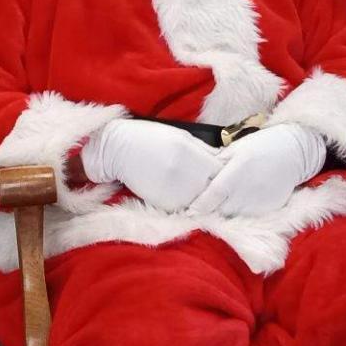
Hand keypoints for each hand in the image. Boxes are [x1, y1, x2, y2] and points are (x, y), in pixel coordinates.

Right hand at [80, 119, 221, 211]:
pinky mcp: (166, 205)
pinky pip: (187, 209)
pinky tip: (187, 199)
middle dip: (219, 188)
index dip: (225, 174)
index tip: (226, 174)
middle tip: (219, 187)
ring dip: (206, 200)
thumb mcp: (181, 137)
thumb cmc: (150, 139)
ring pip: (204, 202)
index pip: (222, 171)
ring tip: (204, 194)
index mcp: (192, 154)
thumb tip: (222, 161)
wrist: (118, 150)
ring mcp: (177, 192)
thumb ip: (202, 150)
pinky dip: (191, 206)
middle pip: (216, 189)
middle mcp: (187, 174)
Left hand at [191, 124, 326, 216]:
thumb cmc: (262, 145)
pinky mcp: (271, 208)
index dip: (200, 205)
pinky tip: (244, 200)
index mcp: (237, 171)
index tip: (190, 211)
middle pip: (222, 209)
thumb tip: (200, 174)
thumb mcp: (237, 147)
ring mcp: (261, 201)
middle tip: (207, 204)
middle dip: (213, 209)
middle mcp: (248, 189)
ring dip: (228, 211)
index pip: (214, 194)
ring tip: (226, 201)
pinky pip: (252, 215)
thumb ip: (218, 162)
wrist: (295, 150)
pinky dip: (244, 211)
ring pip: (236, 214)